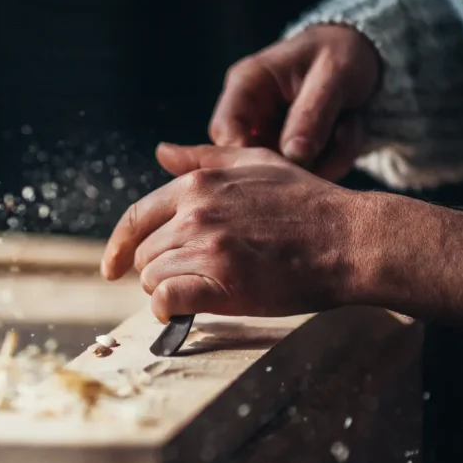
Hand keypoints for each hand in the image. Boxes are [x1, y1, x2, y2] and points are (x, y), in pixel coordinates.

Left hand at [101, 144, 375, 322]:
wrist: (351, 239)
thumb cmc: (308, 203)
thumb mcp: (256, 163)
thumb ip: (205, 158)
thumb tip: (162, 151)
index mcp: (198, 184)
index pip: (135, 218)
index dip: (118, 247)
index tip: (111, 268)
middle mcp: (196, 212)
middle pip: (144, 254)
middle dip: (159, 271)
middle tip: (192, 278)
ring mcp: (207, 246)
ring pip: (153, 279)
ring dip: (170, 291)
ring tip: (204, 289)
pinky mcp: (222, 282)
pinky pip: (167, 300)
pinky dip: (169, 310)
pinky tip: (183, 311)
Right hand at [210, 24, 380, 180]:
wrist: (361, 48)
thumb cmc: (340, 50)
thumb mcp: (333, 74)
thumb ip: (311, 113)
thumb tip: (293, 155)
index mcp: (246, 84)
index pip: (225, 131)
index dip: (247, 158)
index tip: (286, 169)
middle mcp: (249, 112)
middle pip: (251, 160)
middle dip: (297, 162)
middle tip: (337, 139)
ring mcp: (267, 134)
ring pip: (283, 171)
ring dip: (324, 159)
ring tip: (349, 126)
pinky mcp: (287, 149)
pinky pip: (304, 171)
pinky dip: (333, 159)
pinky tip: (347, 131)